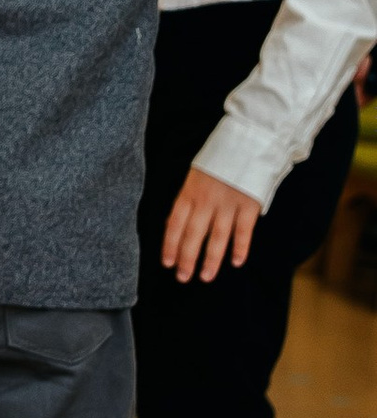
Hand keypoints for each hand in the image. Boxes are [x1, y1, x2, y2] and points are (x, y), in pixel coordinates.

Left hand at [160, 167, 259, 282]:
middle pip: (193, 234)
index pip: (174, 223)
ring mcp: (228, 202)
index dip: (170, 244)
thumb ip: (189, 198)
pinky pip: (243, 230)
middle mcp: (206, 199)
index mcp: (190, 191)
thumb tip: (177, 223)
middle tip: (183, 278)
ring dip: (211, 259)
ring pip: (217, 237)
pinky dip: (240, 247)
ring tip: (206, 276)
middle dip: (187, 258)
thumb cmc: (222, 157)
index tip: (167, 262)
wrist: (251, 139)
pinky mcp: (249, 203)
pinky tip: (236, 262)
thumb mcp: (197, 174)